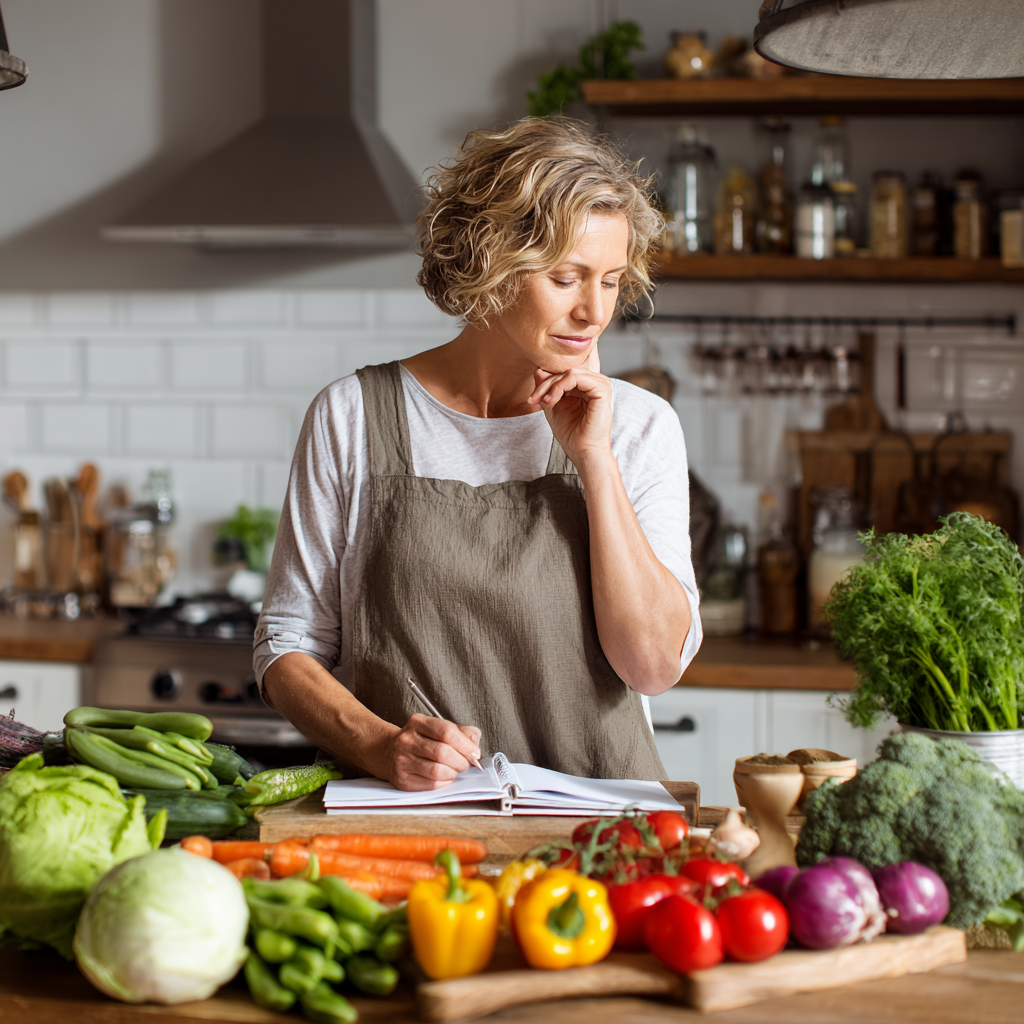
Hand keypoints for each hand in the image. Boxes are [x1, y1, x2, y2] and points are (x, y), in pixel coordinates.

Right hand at [377, 714, 481, 790]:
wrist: (389, 752)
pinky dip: (444, 782)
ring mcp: (402, 760)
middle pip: (442, 752)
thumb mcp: (439, 728)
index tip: (475, 753)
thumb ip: (461, 732)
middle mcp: (407, 740)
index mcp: (418, 722)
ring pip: (437, 771)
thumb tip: (474, 744)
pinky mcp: (402, 779)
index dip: (466, 745)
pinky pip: (431, 784)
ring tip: (455, 770)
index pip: (447, 732)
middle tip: (466, 764)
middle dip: (461, 761)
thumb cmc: (422, 740)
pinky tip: (445, 776)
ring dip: (453, 773)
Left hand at [527, 348, 613, 468]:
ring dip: (551, 385)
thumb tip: (538, 370)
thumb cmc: (571, 432)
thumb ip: (547, 388)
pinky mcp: (602, 389)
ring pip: (568, 372)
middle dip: (545, 384)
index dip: (545, 381)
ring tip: (544, 401)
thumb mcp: (553, 406)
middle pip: (564, 370)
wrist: (582, 450)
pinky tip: (552, 399)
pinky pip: (575, 377)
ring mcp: (601, 383)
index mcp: (586, 385)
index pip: (563, 372)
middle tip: (534, 399)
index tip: (531, 399)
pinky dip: (560, 386)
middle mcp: (595, 381)